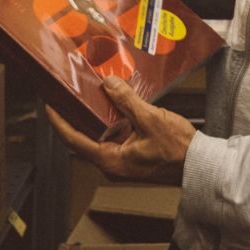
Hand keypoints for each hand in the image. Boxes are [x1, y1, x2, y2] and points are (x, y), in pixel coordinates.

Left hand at [44, 74, 196, 184]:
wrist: (199, 165)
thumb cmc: (177, 150)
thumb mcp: (150, 119)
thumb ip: (127, 101)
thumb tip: (109, 84)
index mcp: (110, 160)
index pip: (74, 140)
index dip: (59, 122)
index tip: (50, 106)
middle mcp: (112, 163)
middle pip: (85, 137)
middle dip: (77, 115)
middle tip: (69, 95)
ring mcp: (123, 161)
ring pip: (101, 135)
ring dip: (96, 116)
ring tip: (91, 95)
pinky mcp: (133, 155)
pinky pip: (115, 136)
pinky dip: (112, 120)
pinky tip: (116, 104)